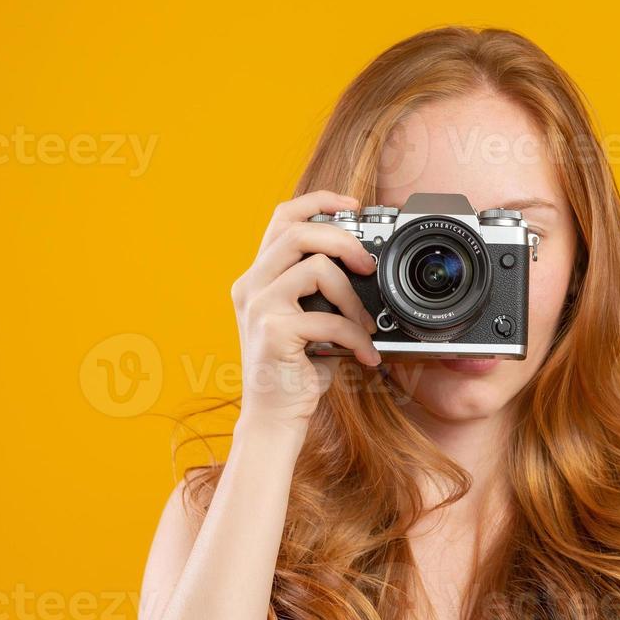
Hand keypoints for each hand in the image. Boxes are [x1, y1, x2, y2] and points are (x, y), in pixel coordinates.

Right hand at [229, 190, 380, 432]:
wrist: (274, 417)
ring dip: (353, 298)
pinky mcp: (273, 331)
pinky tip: (365, 356)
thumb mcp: (307, 319)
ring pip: (318, 269)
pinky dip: (357, 338)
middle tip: (368, 266)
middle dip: (345, 242)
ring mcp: (259, 307)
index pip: (282, 217)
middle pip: (299, 231)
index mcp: (258, 276)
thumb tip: (366, 265)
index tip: (353, 205)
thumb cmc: (296, 369)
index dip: (319, 202)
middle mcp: (251, 285)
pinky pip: (330, 319)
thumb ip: (321, 289)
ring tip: (365, 326)